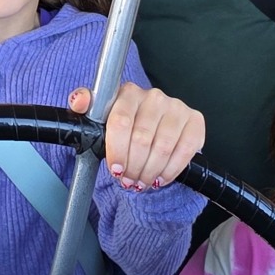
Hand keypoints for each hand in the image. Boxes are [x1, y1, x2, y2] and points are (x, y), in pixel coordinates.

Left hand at [69, 83, 204, 190]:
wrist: (153, 130)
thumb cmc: (124, 125)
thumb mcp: (100, 116)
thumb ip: (84, 106)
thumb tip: (79, 101)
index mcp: (128, 93)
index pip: (121, 122)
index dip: (117, 151)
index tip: (115, 169)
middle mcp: (154, 97)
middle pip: (141, 139)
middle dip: (133, 167)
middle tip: (128, 180)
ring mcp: (176, 108)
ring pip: (162, 148)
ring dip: (149, 172)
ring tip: (141, 181)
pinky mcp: (195, 120)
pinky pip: (184, 150)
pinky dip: (170, 170)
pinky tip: (160, 177)